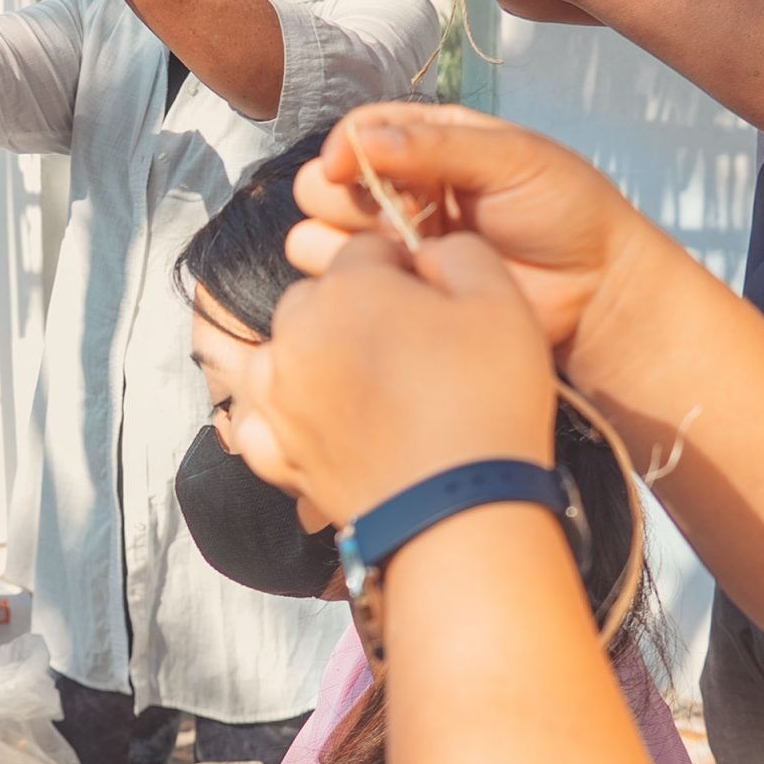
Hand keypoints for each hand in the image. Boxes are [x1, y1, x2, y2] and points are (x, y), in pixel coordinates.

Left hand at [235, 228, 556, 528]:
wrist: (456, 512)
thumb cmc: (484, 401)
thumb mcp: (500, 301)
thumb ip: (460, 253)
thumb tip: (430, 250)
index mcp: (346, 288)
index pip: (366, 251)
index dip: (404, 272)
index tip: (434, 304)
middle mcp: (295, 335)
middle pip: (318, 301)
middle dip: (355, 314)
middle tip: (409, 351)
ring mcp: (277, 399)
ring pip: (282, 356)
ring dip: (314, 361)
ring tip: (366, 389)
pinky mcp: (275, 455)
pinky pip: (263, 422)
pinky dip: (286, 419)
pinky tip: (321, 425)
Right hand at [288, 103, 654, 374]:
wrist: (595, 290)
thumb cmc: (566, 210)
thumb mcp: (513, 159)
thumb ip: (439, 147)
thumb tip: (364, 142)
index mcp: (429, 145)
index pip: (359, 133)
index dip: (345, 147)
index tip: (346, 167)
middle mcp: (401, 194)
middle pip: (322, 185)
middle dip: (346, 199)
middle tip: (405, 218)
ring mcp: (395, 248)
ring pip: (314, 236)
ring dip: (343, 244)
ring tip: (404, 255)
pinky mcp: (398, 297)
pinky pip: (339, 289)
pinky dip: (350, 286)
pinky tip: (402, 286)